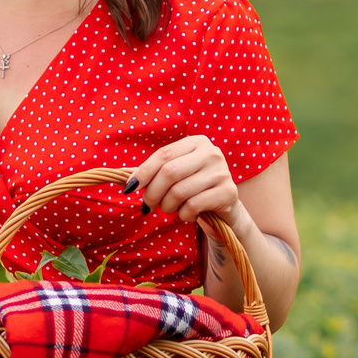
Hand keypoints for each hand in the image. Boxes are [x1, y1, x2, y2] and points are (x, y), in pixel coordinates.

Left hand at [130, 134, 246, 231]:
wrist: (225, 208)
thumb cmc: (194, 189)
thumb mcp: (178, 174)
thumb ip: (157, 172)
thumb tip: (129, 183)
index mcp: (197, 142)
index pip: (163, 155)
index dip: (143, 172)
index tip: (129, 188)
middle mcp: (211, 152)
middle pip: (169, 172)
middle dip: (152, 193)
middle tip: (147, 206)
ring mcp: (222, 171)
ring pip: (179, 191)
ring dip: (168, 206)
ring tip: (170, 209)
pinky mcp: (228, 192)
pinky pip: (193, 206)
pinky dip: (184, 215)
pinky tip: (188, 215)